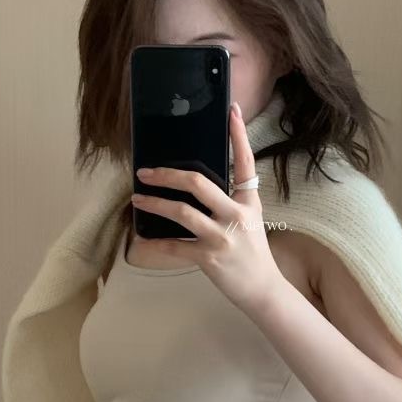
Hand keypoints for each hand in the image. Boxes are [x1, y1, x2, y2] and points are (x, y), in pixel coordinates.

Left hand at [130, 101, 287, 315]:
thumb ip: (230, 201)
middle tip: (146, 172)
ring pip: (181, 212)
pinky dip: (155, 244)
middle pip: (198, 183)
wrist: (264, 290)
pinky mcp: (209, 258)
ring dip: (154, 204)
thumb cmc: (252, 254)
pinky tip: (140, 240)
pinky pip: (174, 247)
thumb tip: (196, 184)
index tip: (232, 110)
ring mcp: (223, 236)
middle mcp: (236, 215)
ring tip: (137, 200)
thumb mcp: (250, 221)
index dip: (239, 135)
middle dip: (167, 175)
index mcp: (248, 202)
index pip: (246, 162)